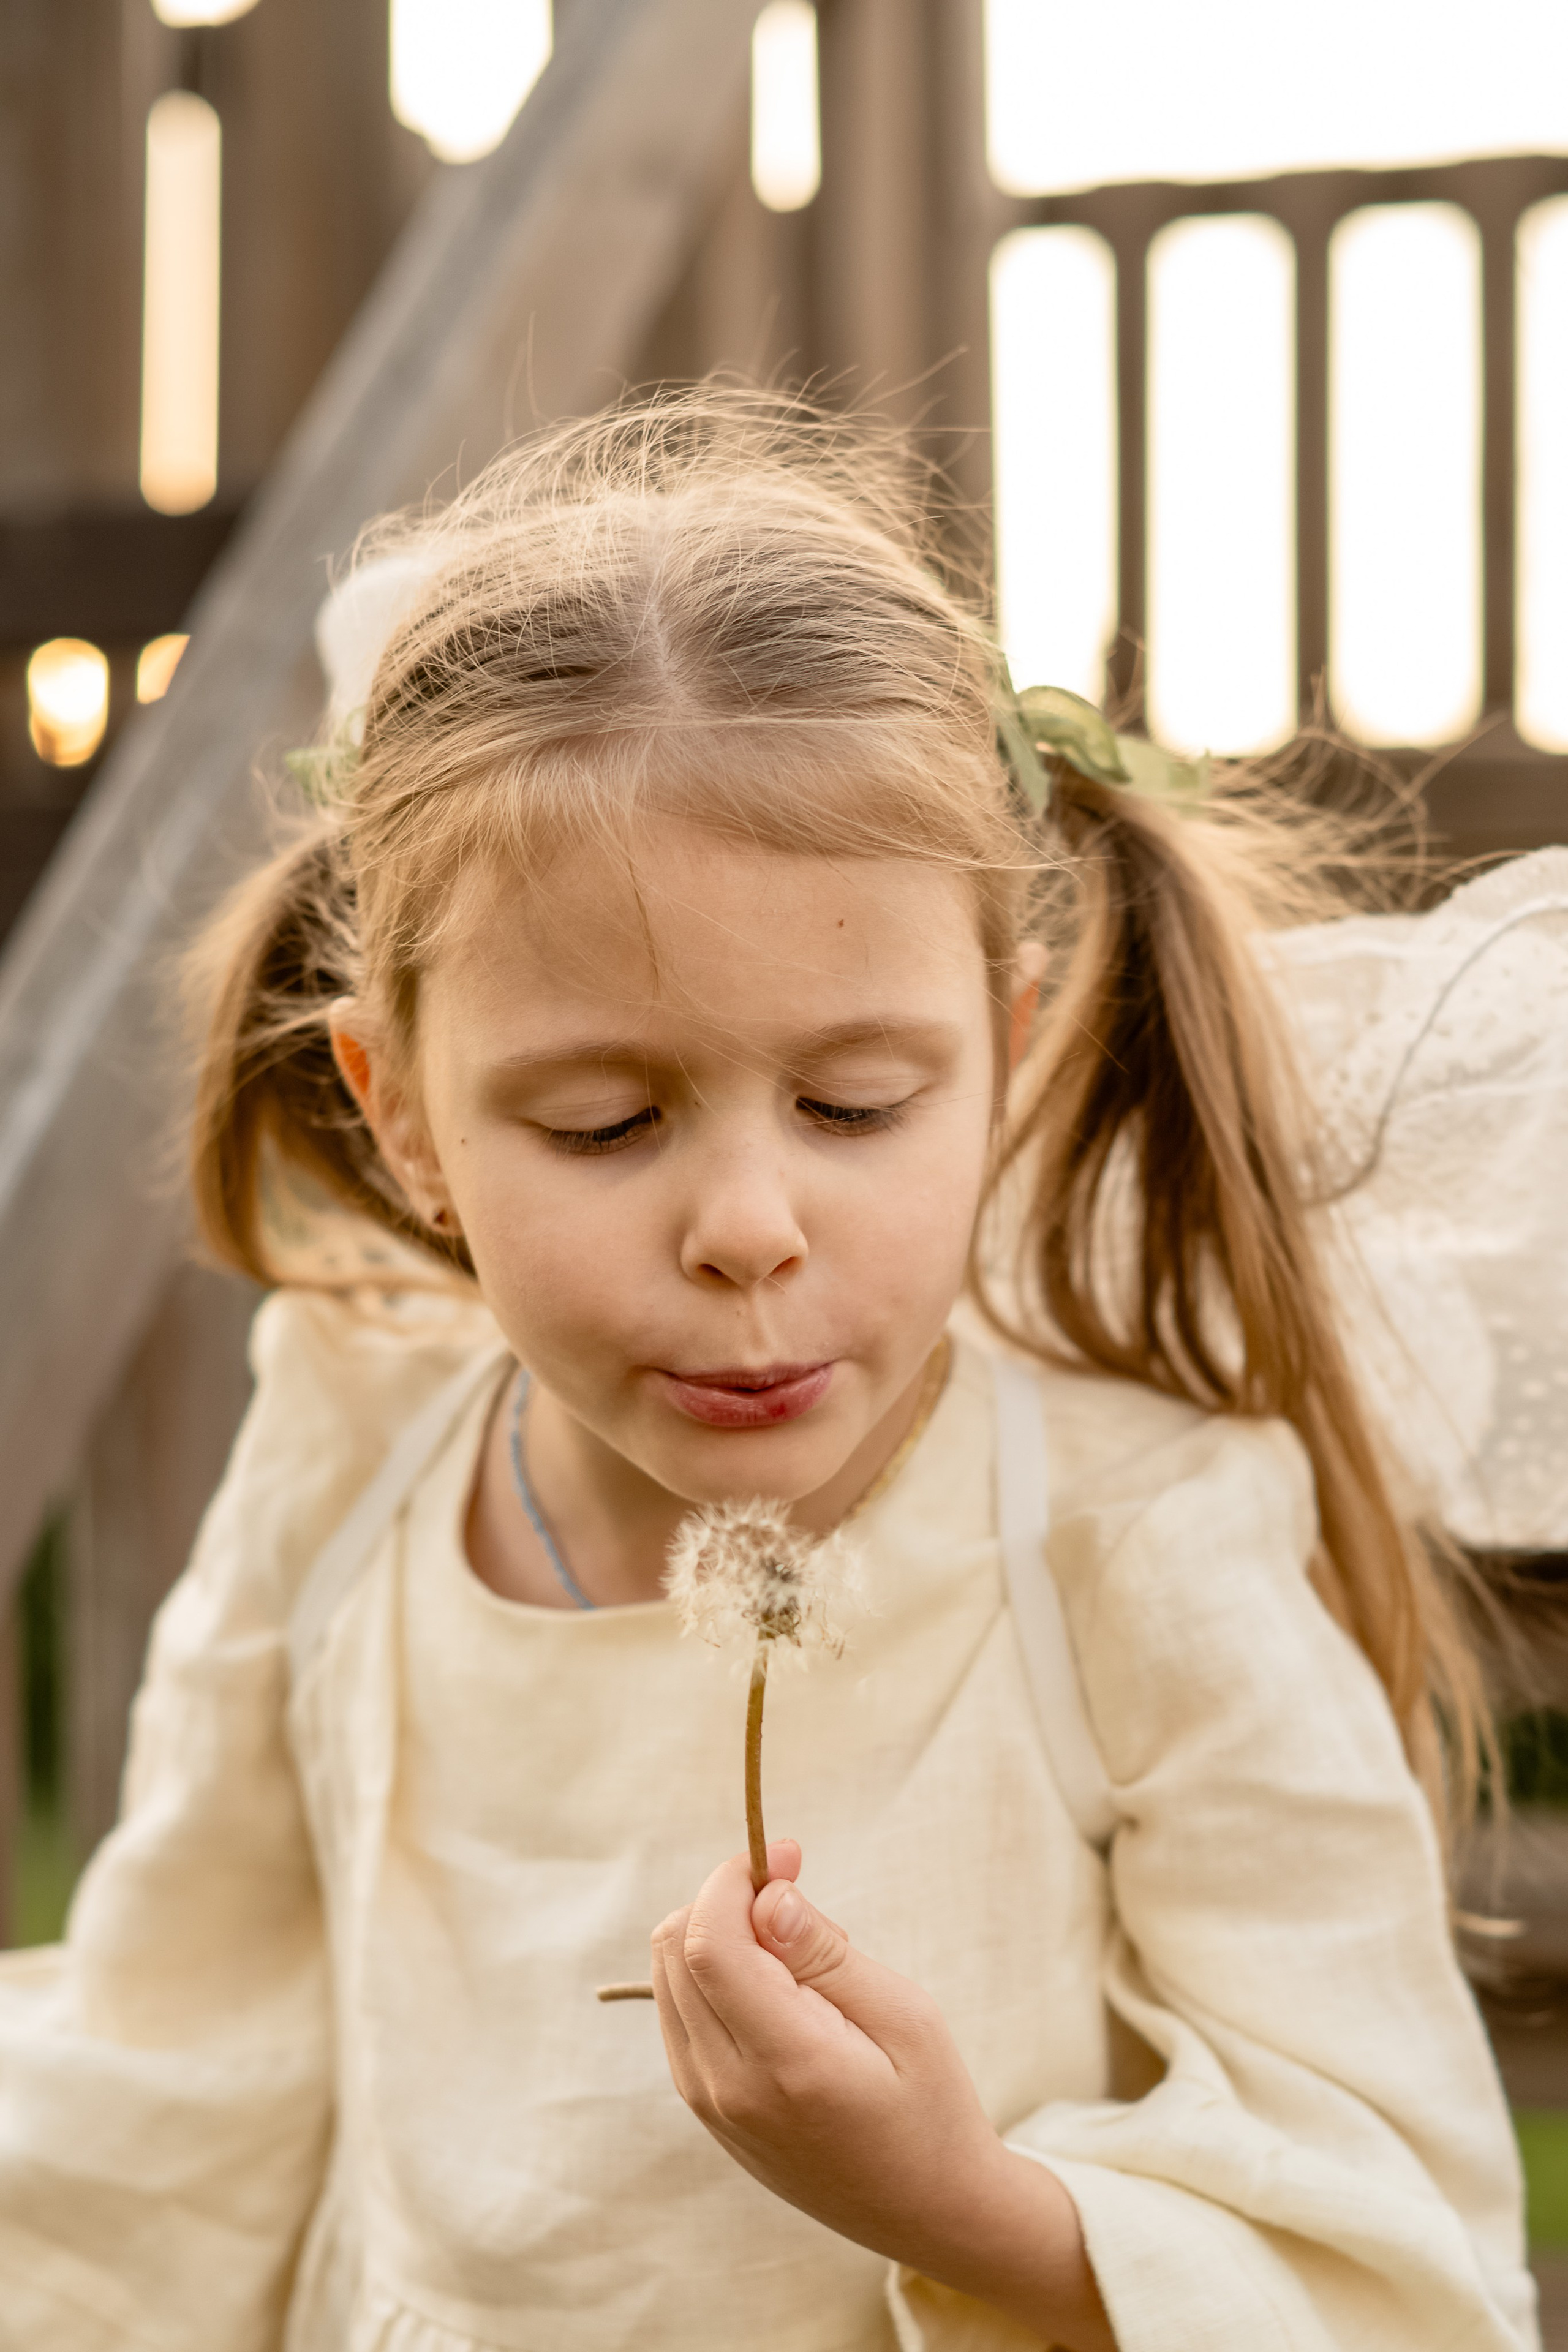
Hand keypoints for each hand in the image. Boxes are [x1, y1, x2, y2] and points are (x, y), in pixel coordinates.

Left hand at [652, 1843, 1114, 2351]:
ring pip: (668, 1978)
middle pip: (675, 1950)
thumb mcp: (903, 2015)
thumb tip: (765, 1895)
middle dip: (725, 1897)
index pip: (708, 1945)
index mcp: (784, 2064)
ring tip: (796, 1951)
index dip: (732, 1880)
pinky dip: (712, 1976)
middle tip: (794, 1890)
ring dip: (717, 1935)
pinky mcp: (707, 2111)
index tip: (784, 1855)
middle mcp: (727, 2088)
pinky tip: (776, 1987)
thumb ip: (824, 1953)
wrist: (931, 2213)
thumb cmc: (932, 2107)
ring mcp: (709, 2105)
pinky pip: (679, 2015)